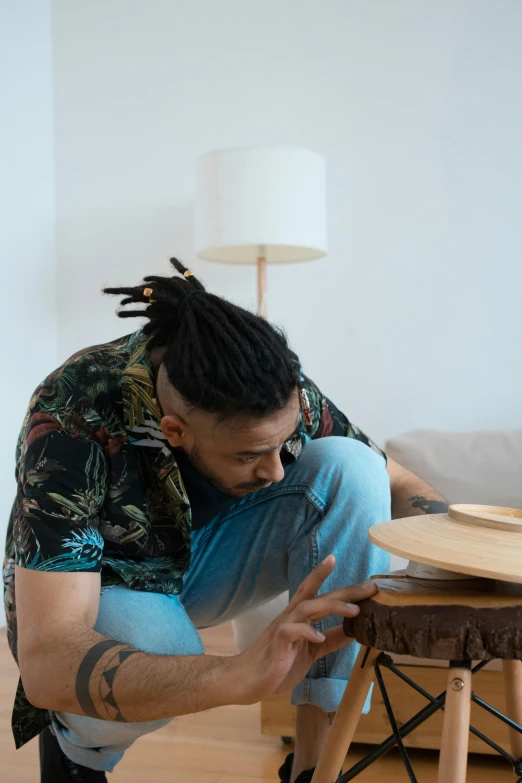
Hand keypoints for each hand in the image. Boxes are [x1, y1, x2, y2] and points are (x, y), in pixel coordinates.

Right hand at [231, 555, 376, 703]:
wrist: (247, 680)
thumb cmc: (279, 662)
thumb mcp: (312, 651)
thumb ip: (330, 639)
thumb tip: (354, 631)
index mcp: (298, 616)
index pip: (310, 589)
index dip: (321, 573)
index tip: (334, 558)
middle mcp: (291, 616)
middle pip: (319, 597)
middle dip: (345, 591)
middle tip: (370, 587)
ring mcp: (283, 629)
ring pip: (307, 608)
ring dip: (332, 607)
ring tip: (354, 611)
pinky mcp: (277, 645)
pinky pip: (291, 632)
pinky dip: (307, 631)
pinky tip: (320, 635)